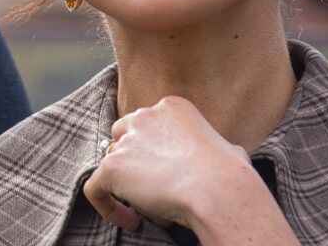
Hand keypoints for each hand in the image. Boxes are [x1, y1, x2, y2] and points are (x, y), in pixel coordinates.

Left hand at [83, 96, 260, 231]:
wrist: (218, 191)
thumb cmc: (232, 175)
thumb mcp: (230, 149)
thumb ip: (217, 146)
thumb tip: (231, 155)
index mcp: (172, 107)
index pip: (148, 124)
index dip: (153, 150)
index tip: (168, 173)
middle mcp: (145, 116)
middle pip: (123, 136)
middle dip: (134, 161)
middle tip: (154, 189)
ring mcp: (126, 141)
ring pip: (113, 164)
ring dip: (129, 188)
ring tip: (155, 210)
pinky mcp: (111, 167)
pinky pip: (95, 189)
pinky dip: (107, 206)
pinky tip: (130, 221)